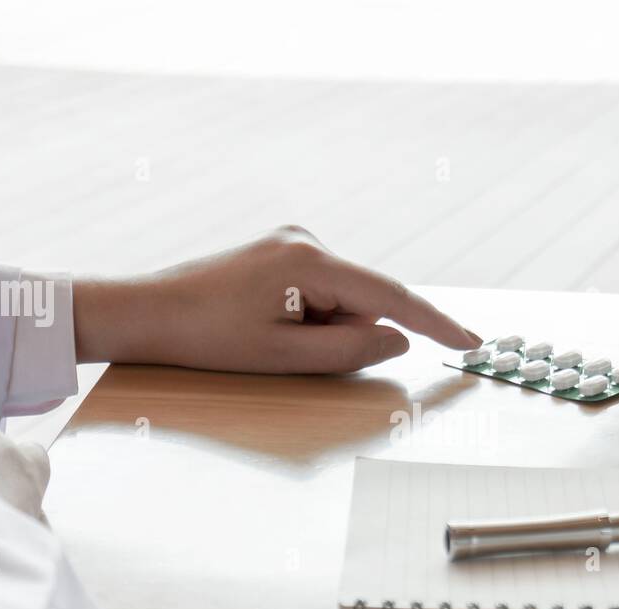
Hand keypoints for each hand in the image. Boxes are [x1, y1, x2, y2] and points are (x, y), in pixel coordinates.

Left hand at [72, 225, 482, 372]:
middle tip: (288, 351)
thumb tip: (398, 341)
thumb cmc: (205, 338)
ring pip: (343, 302)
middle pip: (363, 302)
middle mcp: (307, 241)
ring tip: (266, 337)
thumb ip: (348, 352)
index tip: (471, 343)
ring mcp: (294, 243)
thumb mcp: (281, 358)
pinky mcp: (283, 253)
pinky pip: (322, 295)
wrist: (146, 313)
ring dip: (321, 330)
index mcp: (308, 262)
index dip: (434, 323)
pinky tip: (267, 324)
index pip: (390, 297)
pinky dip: (310, 319)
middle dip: (344, 336)